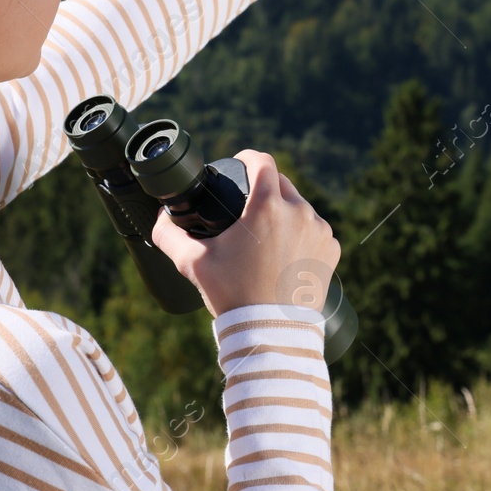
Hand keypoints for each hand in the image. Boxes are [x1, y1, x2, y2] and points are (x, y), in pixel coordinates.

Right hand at [150, 151, 340, 317]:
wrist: (271, 332)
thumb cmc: (233, 295)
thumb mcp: (193, 263)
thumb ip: (170, 234)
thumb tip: (160, 218)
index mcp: (268, 206)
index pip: (261, 161)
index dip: (246, 158)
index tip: (238, 165)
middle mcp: (300, 212)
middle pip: (281, 183)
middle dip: (263, 188)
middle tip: (246, 206)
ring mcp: (320, 231)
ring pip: (299, 207)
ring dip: (284, 212)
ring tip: (264, 233)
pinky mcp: (331, 249)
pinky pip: (315, 230)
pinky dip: (301, 234)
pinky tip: (285, 251)